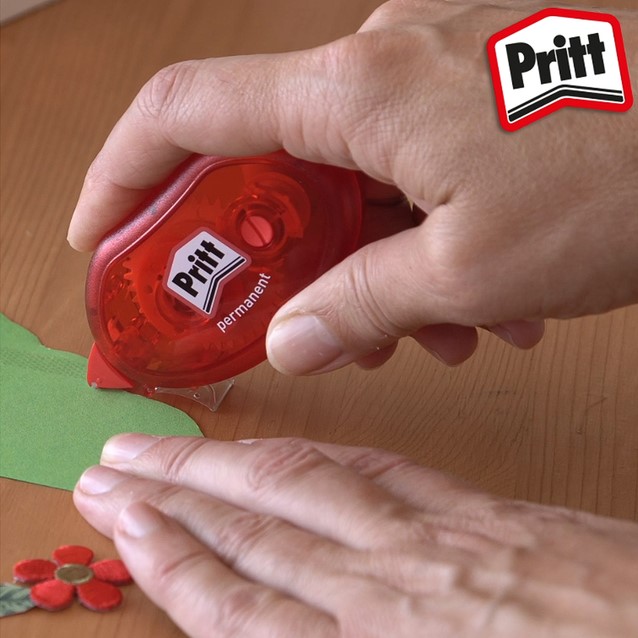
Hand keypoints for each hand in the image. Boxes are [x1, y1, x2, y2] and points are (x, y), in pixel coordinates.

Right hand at [67, 1, 637, 373]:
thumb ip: (365, 305)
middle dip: (278, 260)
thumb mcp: (473, 270)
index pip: (186, 113)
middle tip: (298, 326)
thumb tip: (294, 341)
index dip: (125, 174)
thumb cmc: (625, 169)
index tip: (104, 232)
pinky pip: (408, 174)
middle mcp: (379, 65)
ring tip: (429, 333)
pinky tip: (479, 301)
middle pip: (273, 169)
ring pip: (351, 187)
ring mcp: (425, 74)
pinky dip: (421, 241)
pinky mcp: (466, 94)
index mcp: (356, 91)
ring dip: (369, 267)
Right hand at [74, 434, 637, 637]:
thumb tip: (282, 624)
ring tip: (174, 446)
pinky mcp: (478, 511)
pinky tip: (295, 450)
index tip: (124, 520)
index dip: (170, 555)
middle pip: (256, 527)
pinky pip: (380, 473)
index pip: (241, 595)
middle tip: (115, 467)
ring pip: (303, 489)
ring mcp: (433, 538)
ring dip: (228, 466)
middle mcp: (392, 587)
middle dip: (173, 496)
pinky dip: (324, 460)